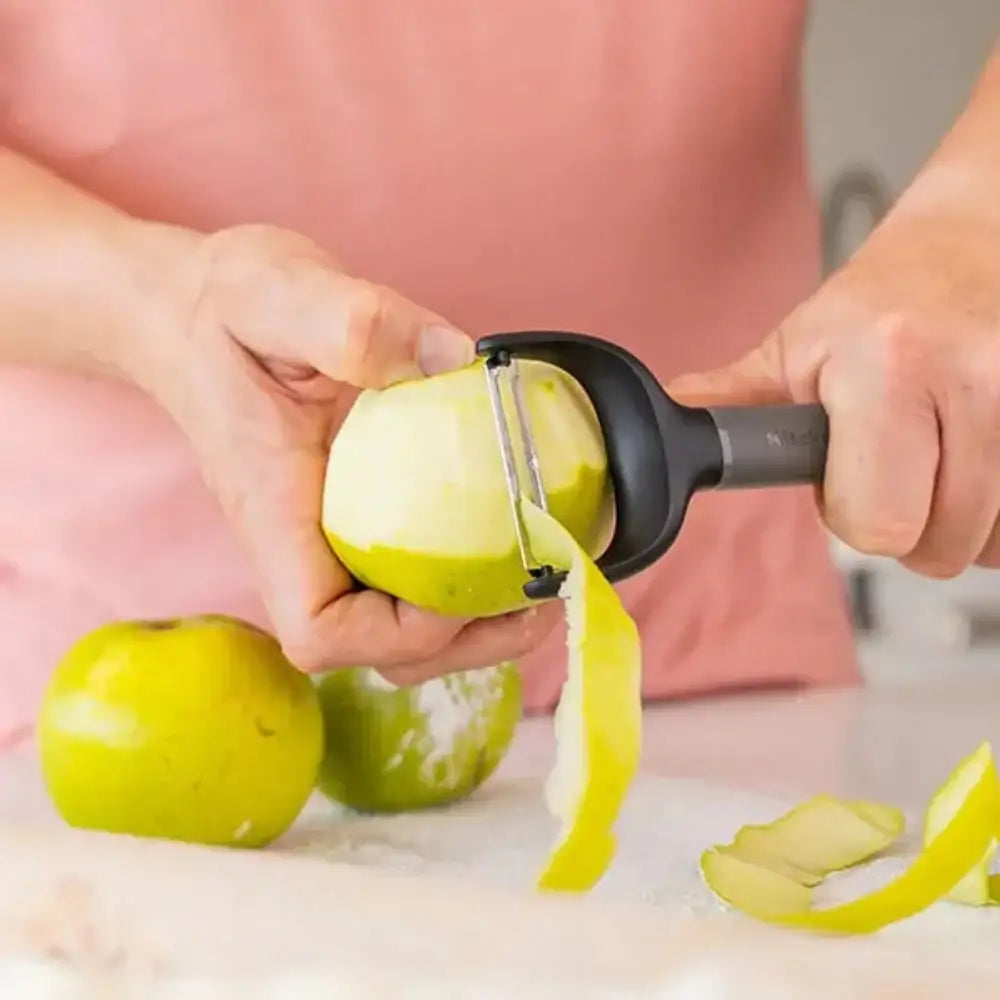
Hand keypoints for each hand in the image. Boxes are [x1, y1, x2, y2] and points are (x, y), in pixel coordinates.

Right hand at [141, 224, 560, 680]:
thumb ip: (355, 323)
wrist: (190, 310)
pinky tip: (510, 541)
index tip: (459, 590)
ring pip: (395, 626)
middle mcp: (301, 542)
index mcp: (275, 511)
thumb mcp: (279, 292)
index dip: (396, 636)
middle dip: (461, 644)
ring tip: (539, 585)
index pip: (319, 630)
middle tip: (540, 598)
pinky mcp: (354, 514)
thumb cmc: (221, 307)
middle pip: (375, 649)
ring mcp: (328, 535)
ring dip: (470, 626)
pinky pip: (405, 577)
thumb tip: (453, 359)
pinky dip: (461, 580)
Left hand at [668, 186, 999, 578]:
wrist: (978, 236)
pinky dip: (998, 513)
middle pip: (940, 546)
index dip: (852, 515)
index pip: (877, 522)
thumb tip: (670, 417)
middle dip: (908, 525)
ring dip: (959, 521)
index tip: (847, 481)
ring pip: (991, 543)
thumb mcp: (799, 343)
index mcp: (885, 369)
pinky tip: (975, 462)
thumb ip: (736, 399)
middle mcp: (970, 381)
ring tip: (935, 457)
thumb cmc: (883, 299)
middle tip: (896, 468)